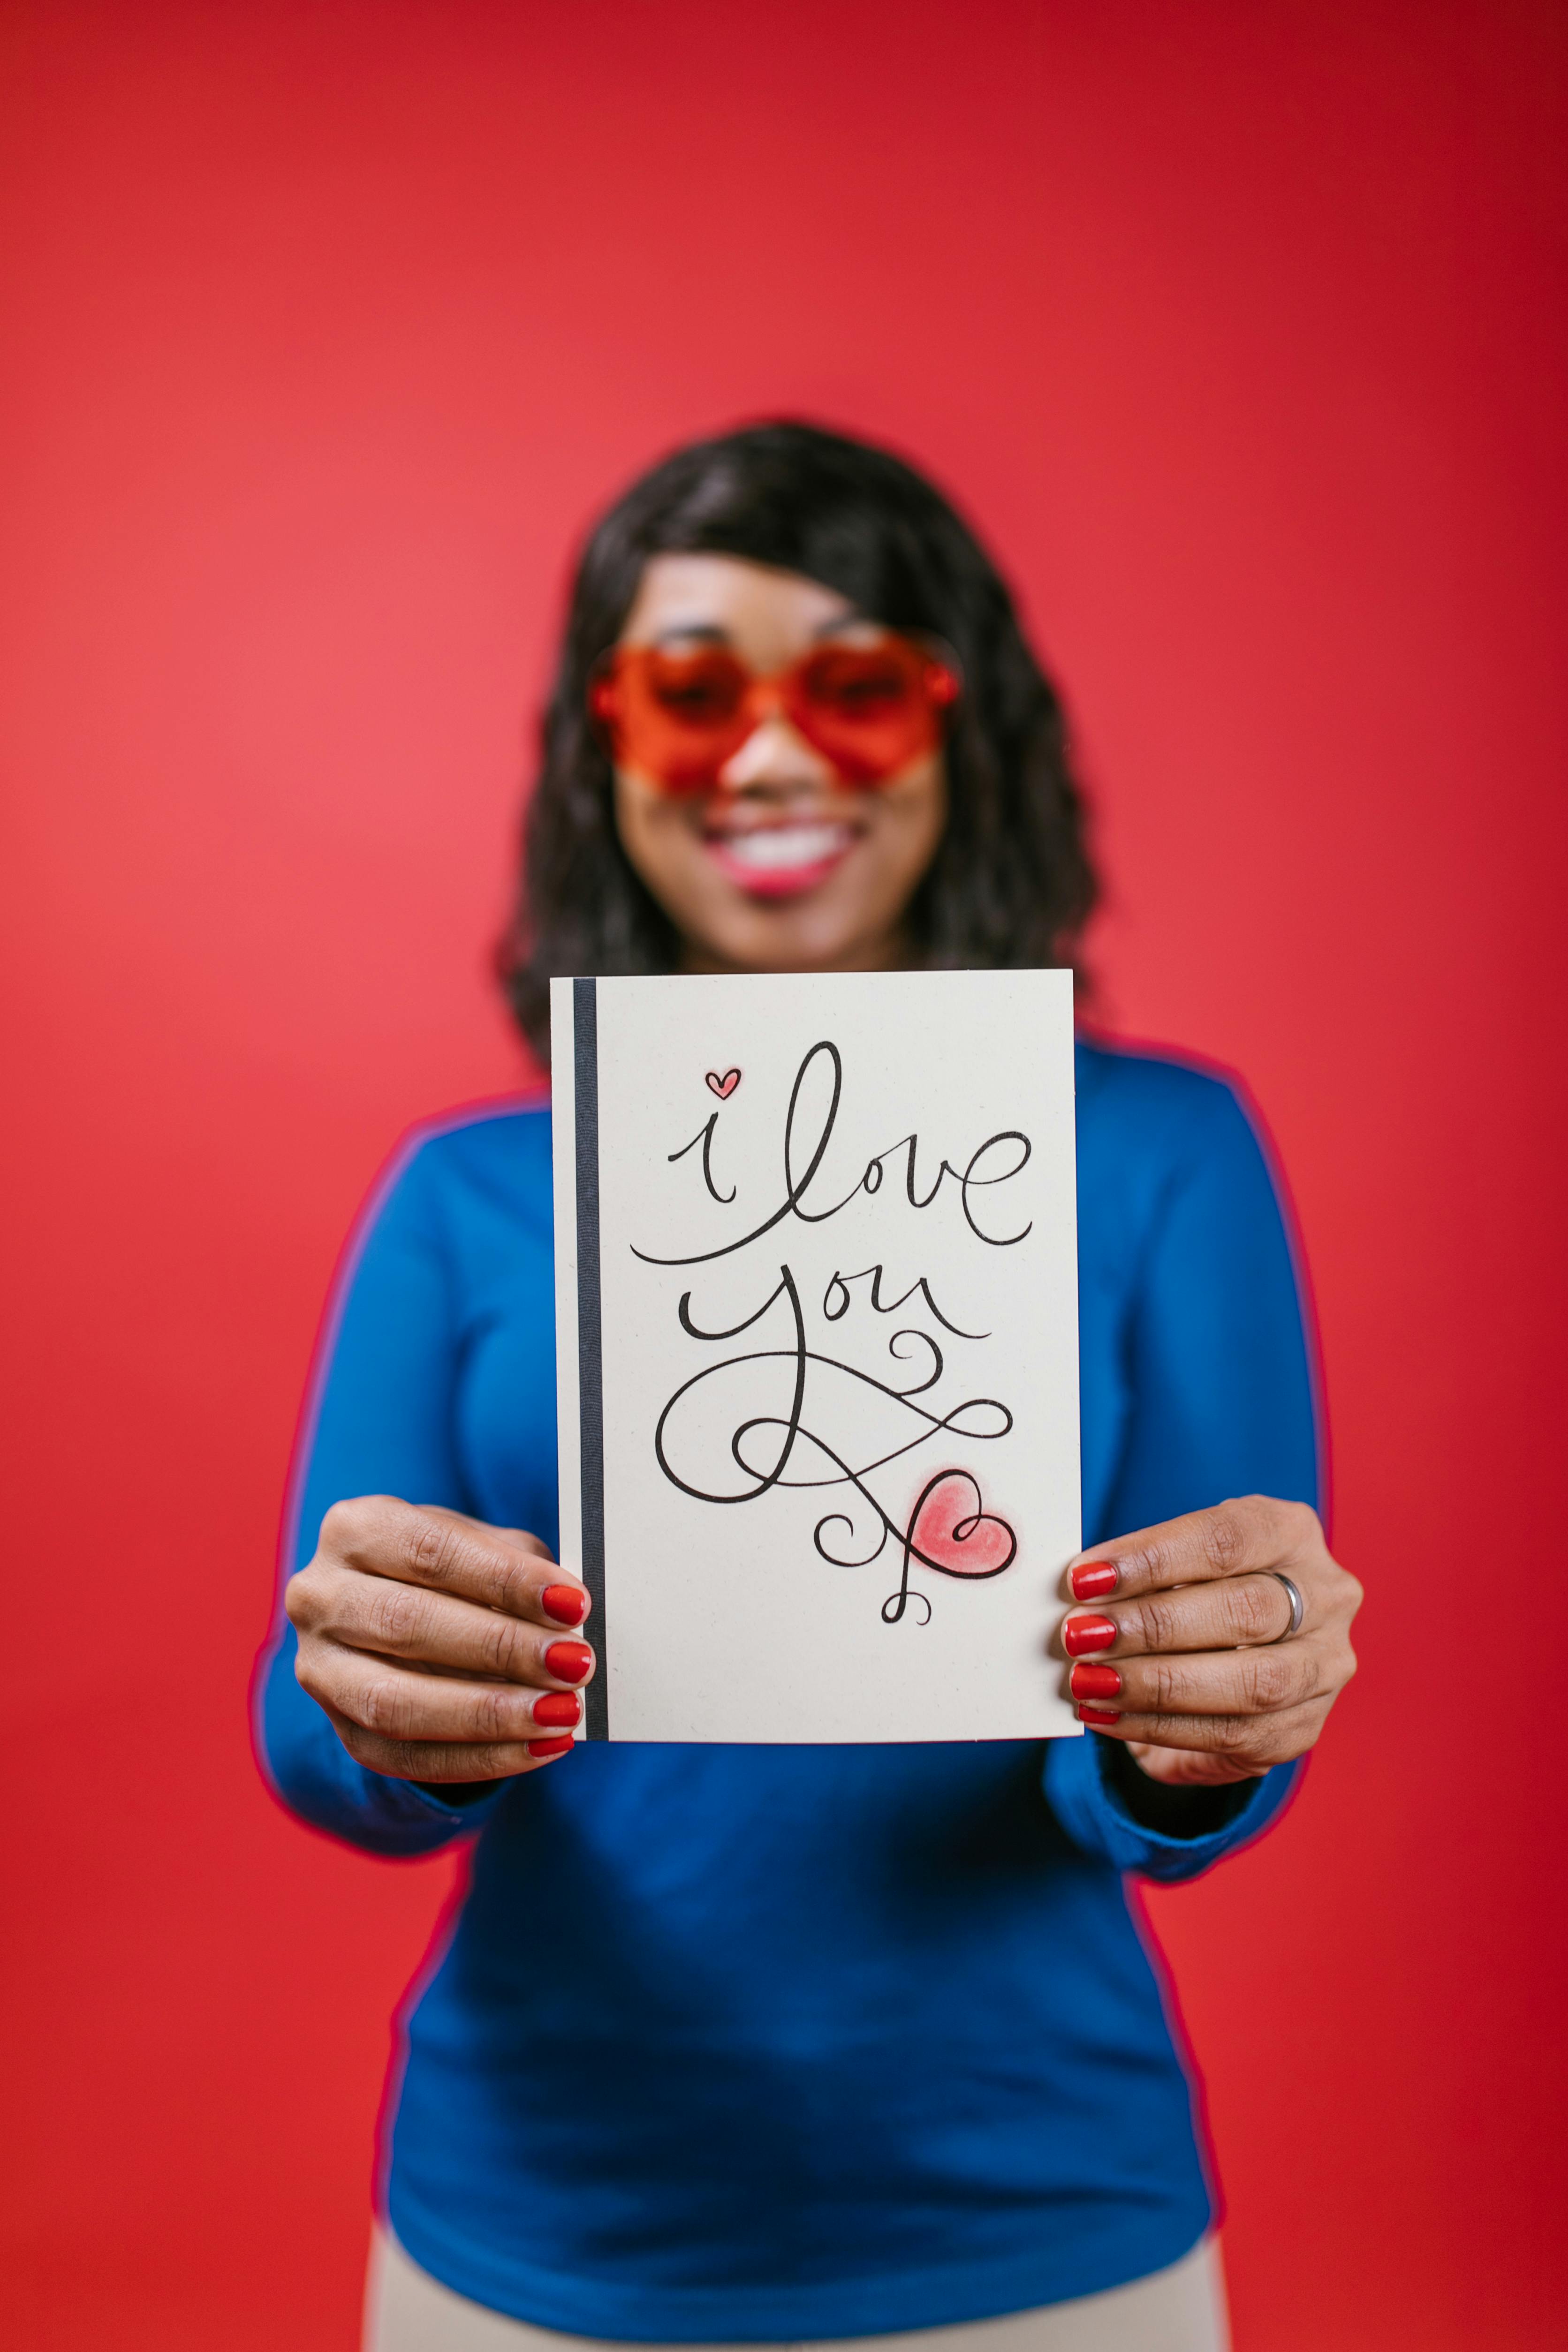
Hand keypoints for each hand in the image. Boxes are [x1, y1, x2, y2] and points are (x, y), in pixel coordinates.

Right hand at [285, 1497, 593, 1781]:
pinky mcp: (341, 1729)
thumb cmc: (449, 1571)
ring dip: (488, 1714)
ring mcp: (320, 1669)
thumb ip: (517, 1568)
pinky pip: (407, 1758)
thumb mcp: (481, 1546)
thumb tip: (567, 1610)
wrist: (393, 1616)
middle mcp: (319, 1596)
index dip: (503, 1579)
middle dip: (500, 1648)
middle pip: (406, 1625)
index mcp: (354, 1529)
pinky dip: (481, 1758)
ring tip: (559, 1713)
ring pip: (395, 1703)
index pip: (430, 1551)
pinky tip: (539, 1747)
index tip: (571, 1603)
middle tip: (572, 1662)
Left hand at [1056, 1496, 1360, 1787]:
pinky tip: (1108, 1716)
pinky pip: (1234, 1734)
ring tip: (1089, 1682)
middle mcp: (1326, 1596)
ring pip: (1251, 1682)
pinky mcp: (1303, 1727)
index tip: (1086, 1578)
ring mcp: (1324, 1666)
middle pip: (1246, 1610)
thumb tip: (1079, 1592)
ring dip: (1157, 1685)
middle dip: (1153, 1626)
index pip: (1226, 1539)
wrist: (1229, 1659)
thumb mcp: (1175, 1565)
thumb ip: (1138, 1575)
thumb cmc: (1192, 1593)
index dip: (1154, 1559)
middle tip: (1083, 1635)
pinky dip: (1160, 1727)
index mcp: (1290, 1532)